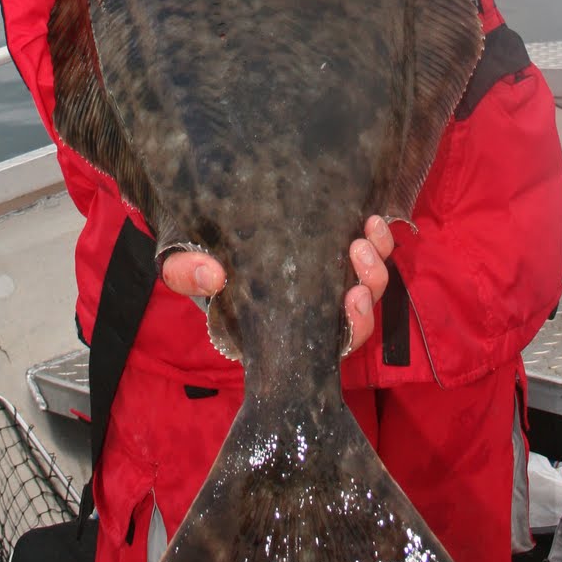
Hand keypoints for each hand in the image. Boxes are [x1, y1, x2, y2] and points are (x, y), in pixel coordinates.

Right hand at [161, 214, 394, 353]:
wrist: (199, 234)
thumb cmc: (196, 259)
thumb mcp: (182, 269)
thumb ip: (186, 275)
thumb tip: (213, 275)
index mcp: (283, 325)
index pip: (329, 340)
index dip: (352, 325)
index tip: (353, 299)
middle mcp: (311, 310)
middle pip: (360, 314)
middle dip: (370, 287)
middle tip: (358, 254)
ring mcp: (326, 282)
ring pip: (371, 285)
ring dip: (377, 261)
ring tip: (367, 234)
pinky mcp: (332, 251)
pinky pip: (370, 255)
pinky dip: (379, 241)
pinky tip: (374, 220)